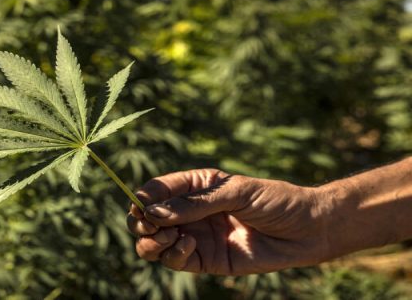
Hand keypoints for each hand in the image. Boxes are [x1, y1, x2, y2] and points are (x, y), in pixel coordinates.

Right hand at [127, 169, 329, 274]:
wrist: (307, 231)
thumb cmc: (276, 200)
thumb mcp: (235, 193)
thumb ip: (195, 204)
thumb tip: (154, 212)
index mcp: (196, 186)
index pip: (157, 190)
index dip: (143, 198)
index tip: (140, 206)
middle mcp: (190, 211)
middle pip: (148, 218)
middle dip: (141, 222)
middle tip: (150, 225)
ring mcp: (196, 235)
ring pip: (154, 242)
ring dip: (152, 241)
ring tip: (168, 237)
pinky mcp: (205, 260)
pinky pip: (175, 261)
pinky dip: (174, 255)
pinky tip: (189, 245)